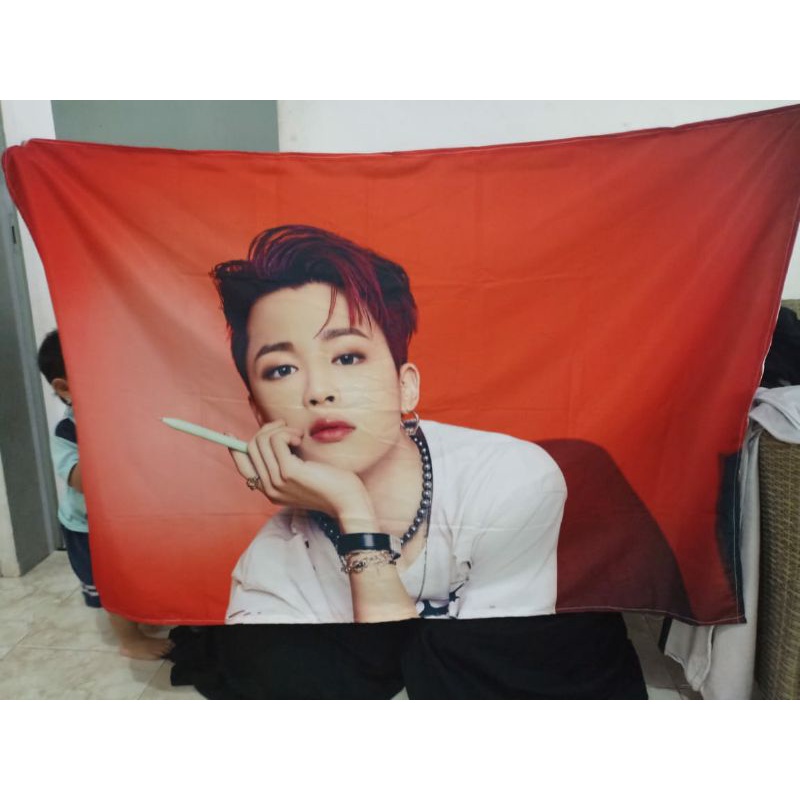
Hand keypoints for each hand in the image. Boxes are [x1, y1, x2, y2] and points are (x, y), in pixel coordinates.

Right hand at [228, 421, 375, 528]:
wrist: (348, 502)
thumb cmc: (332, 484)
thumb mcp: (303, 472)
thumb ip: (286, 460)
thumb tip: (274, 436)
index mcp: (269, 490)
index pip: (242, 466)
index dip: (233, 447)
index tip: (228, 433)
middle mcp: (268, 488)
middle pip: (251, 447)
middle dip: (268, 429)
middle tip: (288, 428)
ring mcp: (276, 481)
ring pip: (261, 441)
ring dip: (280, 429)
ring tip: (298, 435)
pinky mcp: (288, 473)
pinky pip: (276, 440)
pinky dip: (287, 432)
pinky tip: (300, 438)